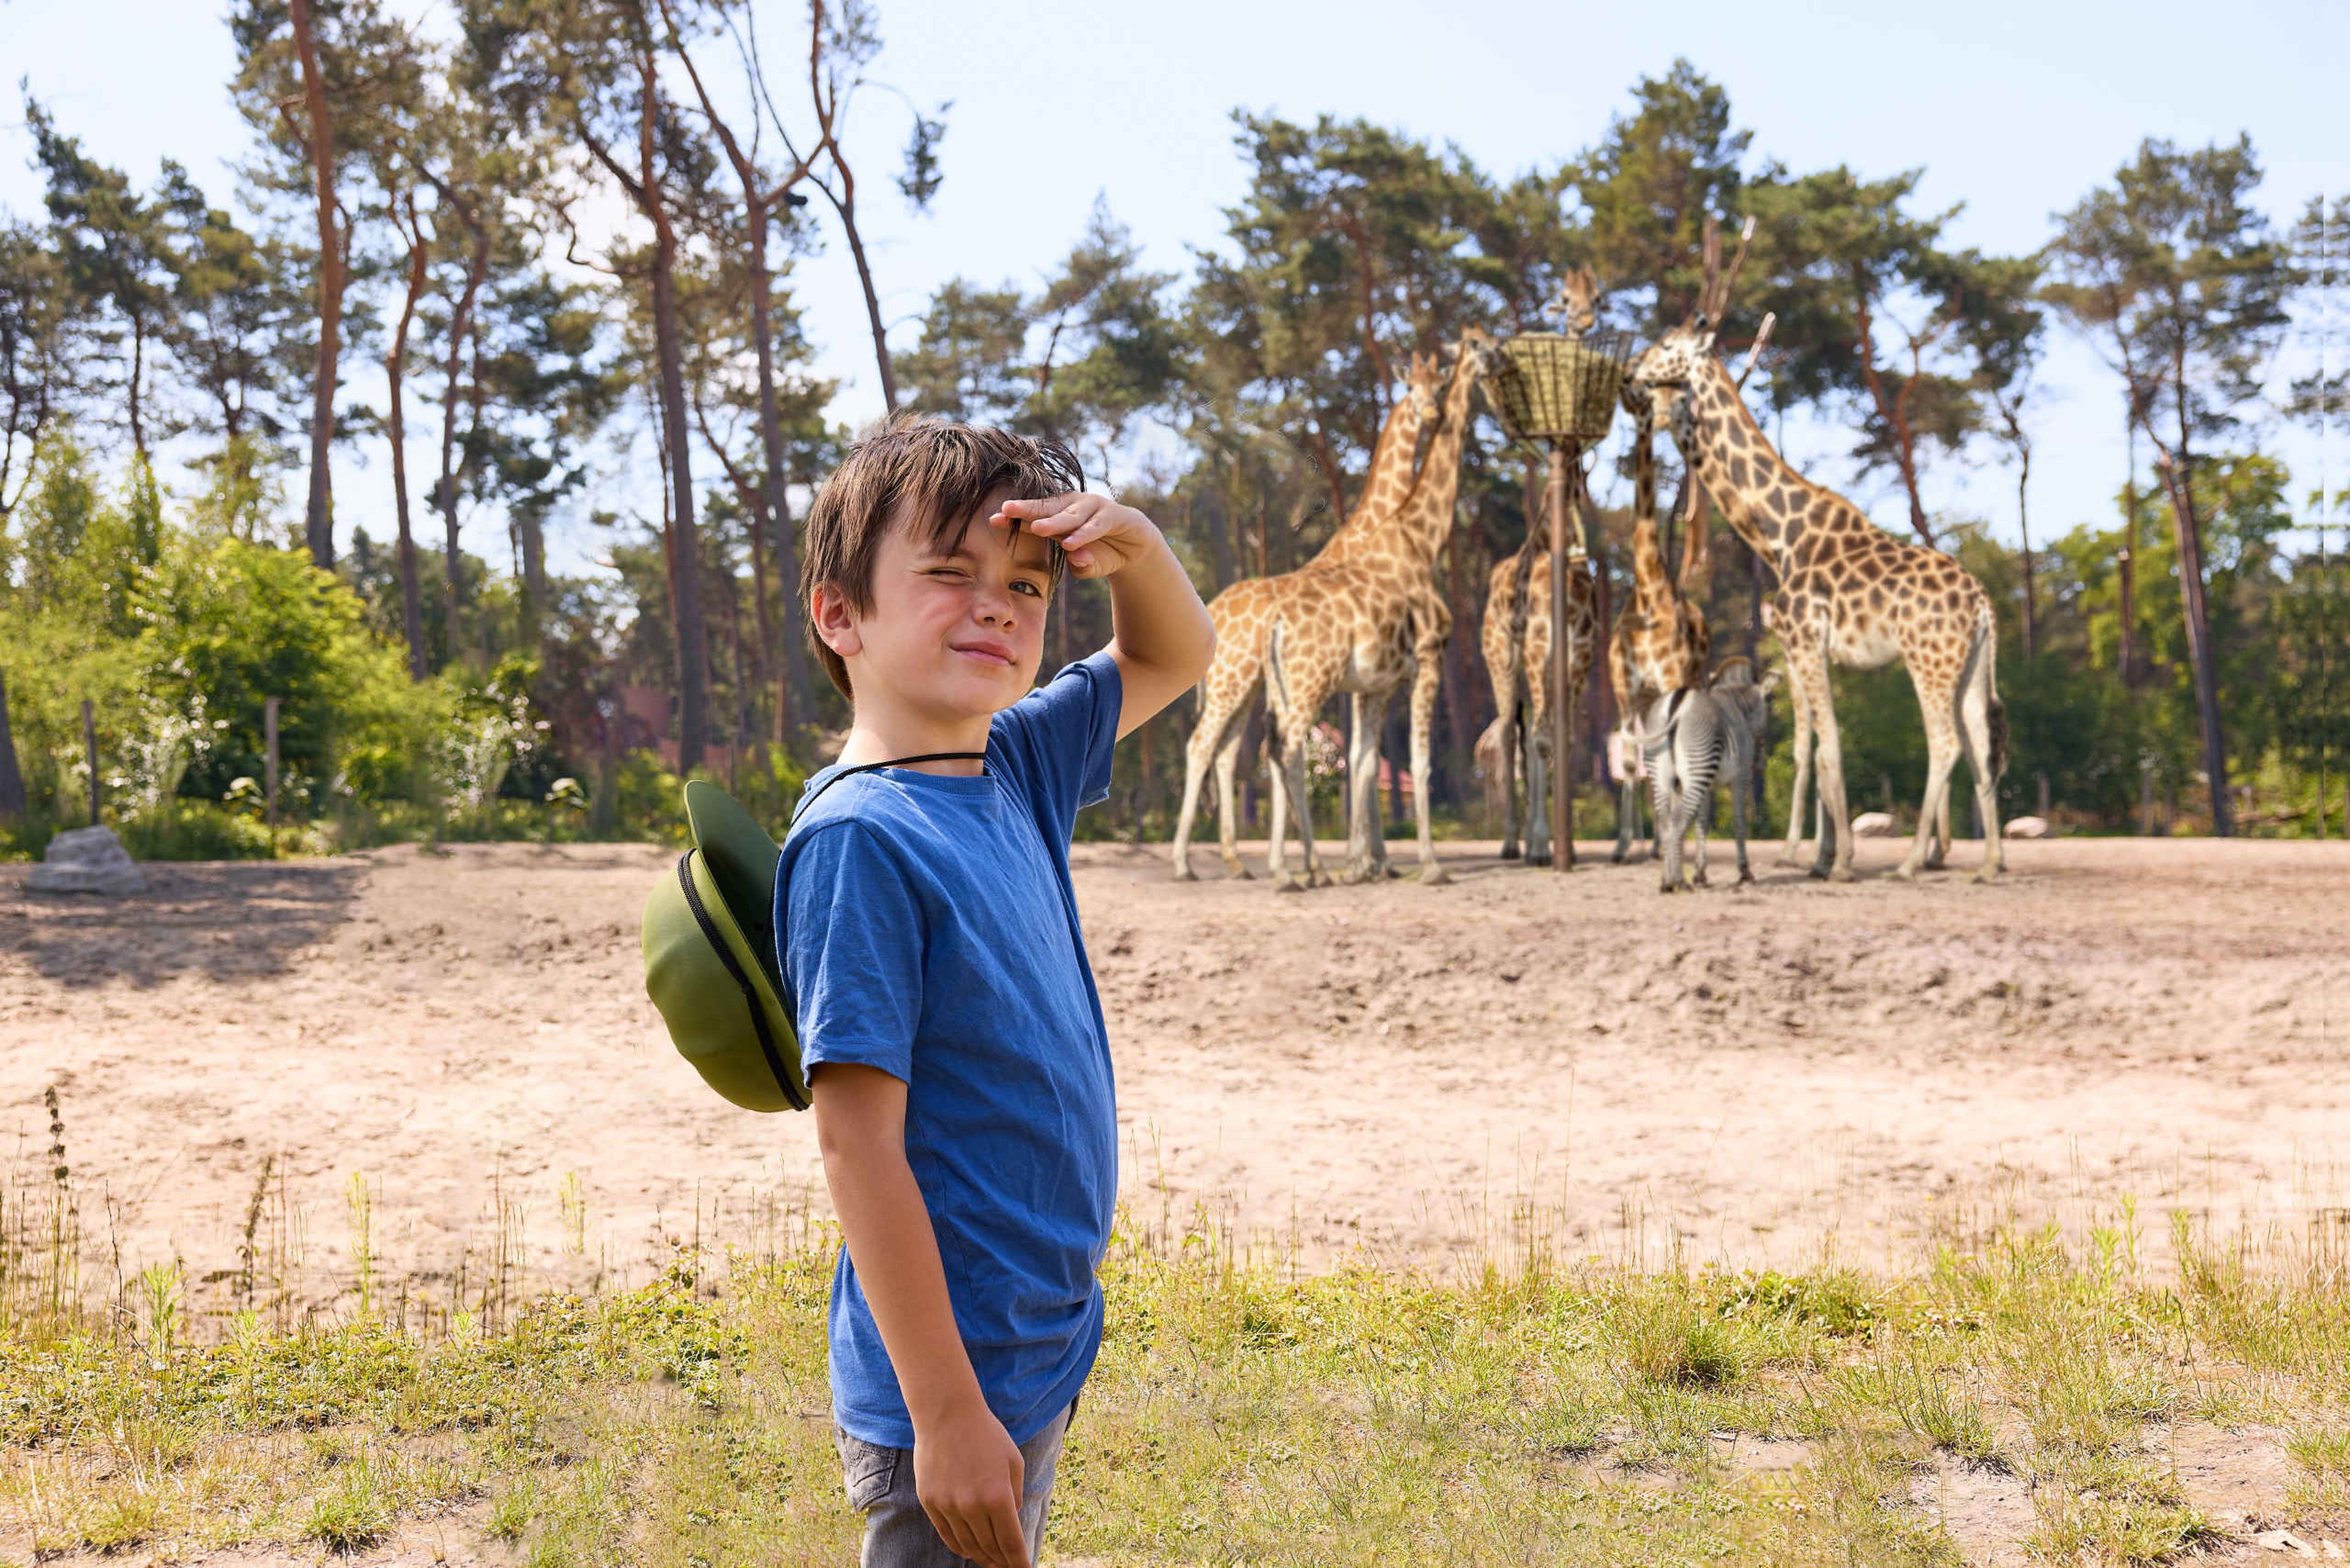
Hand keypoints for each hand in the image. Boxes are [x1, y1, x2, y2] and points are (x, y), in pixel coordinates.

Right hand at [911, 1401, 1029, 1567]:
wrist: (947, 1415)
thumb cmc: (986, 1434)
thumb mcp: (1013, 1462)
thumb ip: (1014, 1495)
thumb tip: (1011, 1520)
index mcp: (998, 1496)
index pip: (1011, 1543)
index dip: (1019, 1562)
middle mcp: (972, 1506)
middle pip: (990, 1548)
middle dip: (1002, 1562)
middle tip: (1009, 1566)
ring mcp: (948, 1506)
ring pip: (968, 1546)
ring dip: (982, 1558)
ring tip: (991, 1562)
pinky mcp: (930, 1503)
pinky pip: (947, 1535)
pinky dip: (960, 1548)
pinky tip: (969, 1551)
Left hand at [991, 493, 1162, 579]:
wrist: (1135, 547)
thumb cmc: (1102, 553)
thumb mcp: (1085, 563)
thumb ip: (1079, 564)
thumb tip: (1074, 558)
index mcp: (1059, 516)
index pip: (1034, 516)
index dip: (1015, 518)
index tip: (994, 520)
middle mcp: (1074, 507)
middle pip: (1047, 508)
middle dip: (1027, 510)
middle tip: (1007, 511)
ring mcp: (1095, 507)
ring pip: (1071, 515)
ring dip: (1055, 521)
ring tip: (1038, 529)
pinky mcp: (1115, 514)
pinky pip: (1097, 524)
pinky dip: (1085, 534)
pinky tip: (1071, 543)